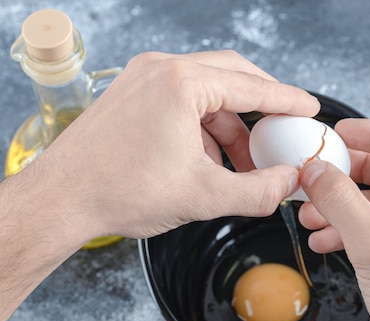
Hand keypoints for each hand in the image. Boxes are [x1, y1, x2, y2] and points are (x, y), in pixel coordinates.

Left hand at [53, 50, 319, 239]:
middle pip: (231, 75)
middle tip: (282, 128)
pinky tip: (211, 159)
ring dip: (231, 124)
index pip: (252, 86)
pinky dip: (205, 126)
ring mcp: (143, 79)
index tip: (308, 108)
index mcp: (181, 84)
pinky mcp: (132, 95)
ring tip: (244, 162)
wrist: (60, 200)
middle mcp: (160, 70)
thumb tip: (288, 183)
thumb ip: (258, 190)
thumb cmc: (119, 191)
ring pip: (207, 91)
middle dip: (261, 106)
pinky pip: (183, 101)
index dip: (287, 100)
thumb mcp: (203, 197)